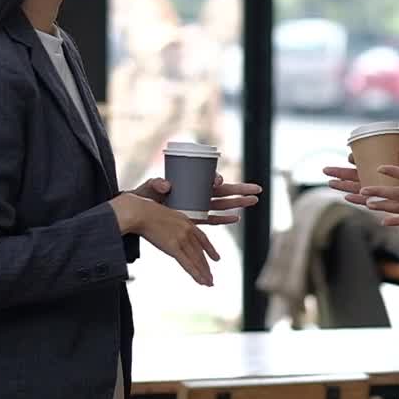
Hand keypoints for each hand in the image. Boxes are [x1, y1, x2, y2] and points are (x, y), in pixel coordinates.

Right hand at [109, 193, 219, 285]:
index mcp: (185, 221)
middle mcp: (187, 230)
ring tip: (209, 283)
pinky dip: (196, 274)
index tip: (215, 257)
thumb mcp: (163, 213)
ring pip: (196, 260)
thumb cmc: (144, 210)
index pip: (202, 238)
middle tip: (211, 276)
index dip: (210, 249)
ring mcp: (182, 238)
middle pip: (200, 252)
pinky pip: (188, 264)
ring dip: (203, 273)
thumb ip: (168, 223)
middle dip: (206, 266)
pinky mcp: (174, 247)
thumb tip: (165, 229)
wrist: (139, 211)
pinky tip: (202, 281)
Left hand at [131, 174, 260, 223]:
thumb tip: (165, 184)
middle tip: (258, 189)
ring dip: (239, 203)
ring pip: (223, 204)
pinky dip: (225, 219)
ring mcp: (198, 206)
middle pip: (223, 191)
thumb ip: (155, 184)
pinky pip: (213, 219)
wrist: (139, 211)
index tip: (216, 181)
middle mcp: (198, 193)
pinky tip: (237, 218)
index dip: (216, 179)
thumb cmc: (146, 196)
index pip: (208, 179)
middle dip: (241, 189)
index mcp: (190, 182)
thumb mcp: (150, 187)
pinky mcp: (195, 219)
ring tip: (255, 200)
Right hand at [323, 147, 398, 206]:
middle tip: (325, 169)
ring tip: (330, 183)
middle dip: (339, 172)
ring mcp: (377, 190)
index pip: (364, 162)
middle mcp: (376, 178)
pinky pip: (366, 202)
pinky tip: (347, 198)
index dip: (355, 159)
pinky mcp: (381, 202)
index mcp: (381, 167)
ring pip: (355, 188)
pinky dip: (357, 200)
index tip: (350, 157)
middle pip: (354, 174)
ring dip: (343, 186)